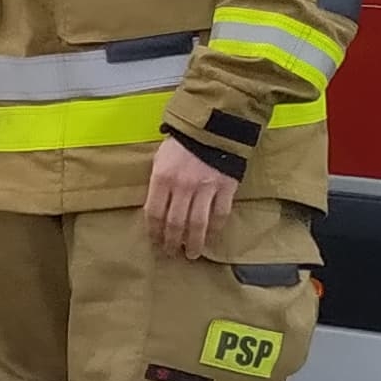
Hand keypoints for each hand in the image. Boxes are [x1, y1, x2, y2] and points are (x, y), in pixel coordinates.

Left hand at [141, 137, 234, 259]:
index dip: (154, 232)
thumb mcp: (161, 158)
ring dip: (193, 242)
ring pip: (198, 224)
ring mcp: (206, 188)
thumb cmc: (182, 142)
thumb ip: (158, 182)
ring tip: (191, 253)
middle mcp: (183, 186)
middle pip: (175, 223)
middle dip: (172, 242)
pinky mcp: (226, 187)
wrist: (213, 126)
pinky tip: (212, 236)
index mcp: (162, 177)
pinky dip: (216, 228)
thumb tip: (156, 208)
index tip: (155, 242)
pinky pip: (220, 214)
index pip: (154, 213)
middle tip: (171, 253)